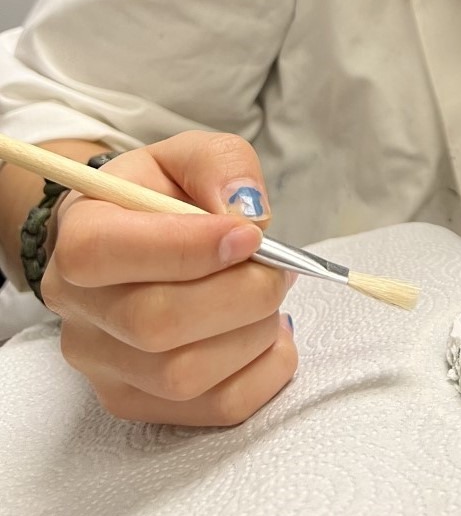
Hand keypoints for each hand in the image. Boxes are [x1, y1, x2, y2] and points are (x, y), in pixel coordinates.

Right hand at [41, 131, 297, 426]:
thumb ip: (220, 166)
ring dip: (254, 332)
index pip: (107, 253)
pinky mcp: (137, 401)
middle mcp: (78, 307)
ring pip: (184, 374)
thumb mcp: (190, 155)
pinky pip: (214, 408)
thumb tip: (248, 214)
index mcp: (80, 232)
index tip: (249, 236)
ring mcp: (102, 364)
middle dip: (240, 293)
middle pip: (154, 323)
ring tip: (270, 294)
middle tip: (278, 267)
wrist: (137, 239)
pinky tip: (266, 332)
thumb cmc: (162, 196)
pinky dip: (264, 371)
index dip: (187, 248)